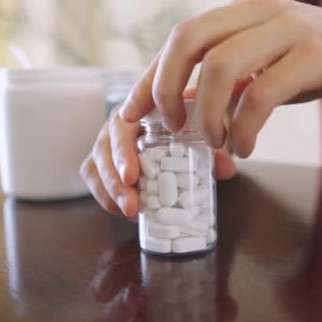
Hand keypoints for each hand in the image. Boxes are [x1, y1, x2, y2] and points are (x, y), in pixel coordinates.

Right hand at [80, 100, 235, 217]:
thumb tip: (227, 169)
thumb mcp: (203, 131)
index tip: (132, 176)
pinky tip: (126, 212)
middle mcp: (119, 123)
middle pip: (104, 147)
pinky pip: (94, 178)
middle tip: (131, 203)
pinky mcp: (102, 161)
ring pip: (94, 165)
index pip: (123, 124)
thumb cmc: (189, 123)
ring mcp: (107, 142)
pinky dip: (106, 197)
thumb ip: (213, 148)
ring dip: (109, 191)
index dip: (123, 151)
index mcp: (140, 109)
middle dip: (114, 178)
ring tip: (129, 211)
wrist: (180, 121)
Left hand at [120, 0, 321, 156]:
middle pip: (190, 40)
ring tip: (216, 142)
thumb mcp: (268, 64)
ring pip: (222, 66)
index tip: (132, 112)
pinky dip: (245, 126)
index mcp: (243, 12)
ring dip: (208, 113)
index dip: (149, 76)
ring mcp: (289, 30)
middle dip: (168, 89)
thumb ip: (230, 80)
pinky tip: (246, 147)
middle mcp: (260, 12)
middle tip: (174, 128)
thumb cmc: (319, 62)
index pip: (181, 38)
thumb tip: (183, 107)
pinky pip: (264, 92)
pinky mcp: (316, 54)